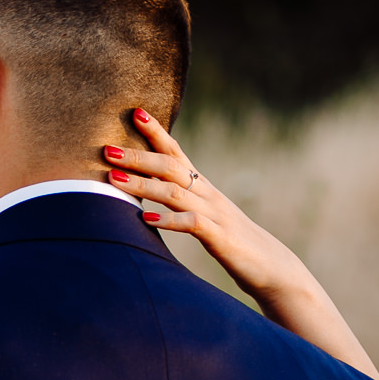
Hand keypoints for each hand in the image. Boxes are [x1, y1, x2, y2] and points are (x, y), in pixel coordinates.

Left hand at [104, 111, 319, 310]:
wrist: (272, 267)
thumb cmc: (234, 244)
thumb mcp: (205, 218)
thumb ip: (182, 205)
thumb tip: (150, 198)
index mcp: (204, 188)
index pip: (178, 152)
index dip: (157, 132)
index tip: (135, 112)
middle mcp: (208, 194)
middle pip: (170, 167)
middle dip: (138, 156)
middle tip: (107, 148)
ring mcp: (215, 214)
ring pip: (174, 192)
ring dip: (142, 184)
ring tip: (113, 178)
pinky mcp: (219, 238)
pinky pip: (191, 223)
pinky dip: (167, 219)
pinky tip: (144, 217)